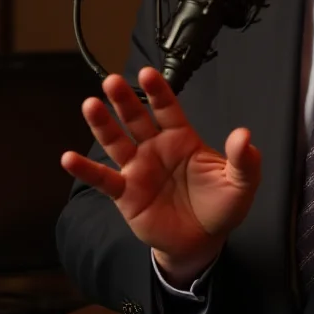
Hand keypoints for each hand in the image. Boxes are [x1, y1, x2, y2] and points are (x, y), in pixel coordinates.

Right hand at [61, 66, 260, 283]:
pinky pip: (103, 180)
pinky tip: (69, 158)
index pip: (168, 108)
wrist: (204, 241)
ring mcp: (138, 169)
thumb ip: (243, 158)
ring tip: (90, 105)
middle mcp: (156, 148)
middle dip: (124, 99)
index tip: (146, 73)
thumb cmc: (221, 205)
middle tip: (111, 80)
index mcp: (182, 138)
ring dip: (102, 124)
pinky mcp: (126, 194)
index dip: (158, 91)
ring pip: (116, 141)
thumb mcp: (242, 181)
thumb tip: (244, 134)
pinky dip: (86, 170)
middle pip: (136, 118)